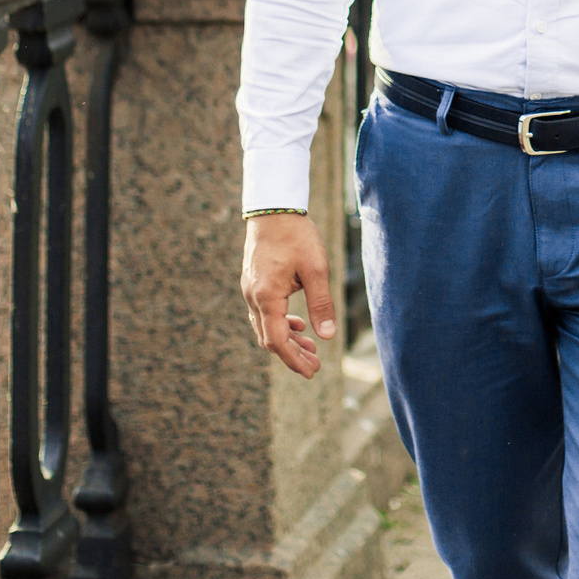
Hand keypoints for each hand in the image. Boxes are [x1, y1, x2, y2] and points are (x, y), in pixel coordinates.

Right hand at [243, 212, 337, 378]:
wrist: (273, 208)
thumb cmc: (296, 235)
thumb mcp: (316, 269)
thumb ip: (321, 304)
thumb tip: (327, 337)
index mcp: (266, 296)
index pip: (277, 341)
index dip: (294, 360)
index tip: (312, 371)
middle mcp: (253, 297)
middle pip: (269, 338)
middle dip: (292, 354)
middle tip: (315, 365)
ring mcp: (250, 290)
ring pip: (265, 326)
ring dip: (287, 340)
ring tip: (311, 347)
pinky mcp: (253, 283)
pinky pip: (263, 313)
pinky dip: (280, 324)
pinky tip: (298, 324)